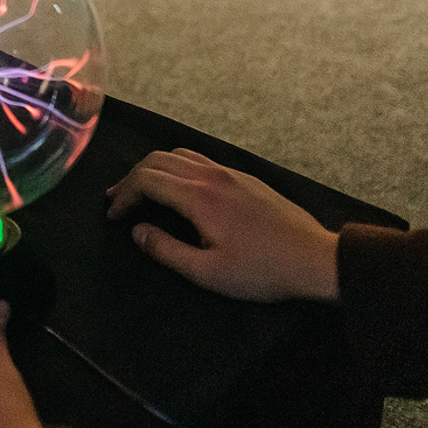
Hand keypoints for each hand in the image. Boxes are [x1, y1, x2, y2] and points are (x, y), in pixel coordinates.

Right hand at [104, 148, 339, 301]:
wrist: (315, 258)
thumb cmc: (261, 271)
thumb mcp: (209, 273)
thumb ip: (167, 251)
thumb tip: (137, 231)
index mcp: (199, 197)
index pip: (147, 180)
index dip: (124, 195)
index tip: (113, 216)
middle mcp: (211, 175)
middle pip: (158, 160)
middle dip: (132, 177)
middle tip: (118, 201)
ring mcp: (229, 171)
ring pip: (179, 154)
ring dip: (153, 168)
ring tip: (141, 190)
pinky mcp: (244, 176)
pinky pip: (199, 158)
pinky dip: (175, 165)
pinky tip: (177, 185)